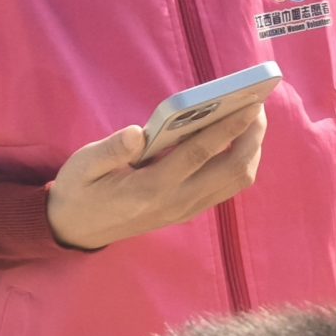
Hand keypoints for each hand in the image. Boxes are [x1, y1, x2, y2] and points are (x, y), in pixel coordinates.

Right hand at [45, 103, 267, 251]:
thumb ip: (110, 150)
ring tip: (254, 119)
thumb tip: (137, 133)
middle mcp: (175, 202)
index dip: (228, 129)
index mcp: (149, 188)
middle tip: (258, 106)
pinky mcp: (189, 210)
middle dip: (252, 137)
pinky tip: (240, 139)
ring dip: (251, 150)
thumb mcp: (82, 166)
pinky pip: (226, 187)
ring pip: (235, 182)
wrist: (77, 229)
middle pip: (231, 171)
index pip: (198, 155)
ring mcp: (186, 209)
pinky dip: (241, 162)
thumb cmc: (81, 189)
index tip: (249, 105)